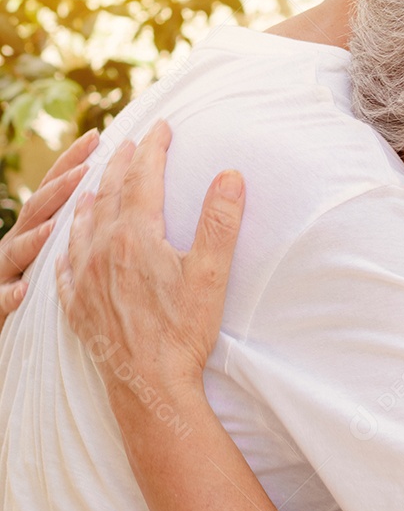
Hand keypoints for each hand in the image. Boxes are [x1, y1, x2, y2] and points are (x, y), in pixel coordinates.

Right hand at [0, 128, 98, 321]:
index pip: (55, 188)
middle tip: (84, 170)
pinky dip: (10, 293)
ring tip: (52, 227)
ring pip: (18, 250)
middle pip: (38, 210)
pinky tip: (23, 290)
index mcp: (37, 226)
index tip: (97, 136)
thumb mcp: (58, 244)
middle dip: (58, 188)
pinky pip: (2, 297)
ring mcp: (5, 268)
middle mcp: (19, 241)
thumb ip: (79, 220)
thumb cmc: (35, 280)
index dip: (72, 161)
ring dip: (34, 239)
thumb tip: (113, 190)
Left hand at [55, 120, 245, 401]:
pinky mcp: (77, 304)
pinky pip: (64, 264)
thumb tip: (231, 175)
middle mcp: (102, 249)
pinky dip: (69, 243)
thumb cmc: (183, 330)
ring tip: (95, 183)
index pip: (143, 179)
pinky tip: (70, 245)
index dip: (153, 149)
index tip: (161, 127)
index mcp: (136, 236)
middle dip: (120, 164)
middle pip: (108, 194)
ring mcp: (84, 277)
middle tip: (129, 142)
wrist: (149, 383)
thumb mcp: (212, 273)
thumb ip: (220, 221)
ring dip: (91, 197)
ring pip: (81, 224)